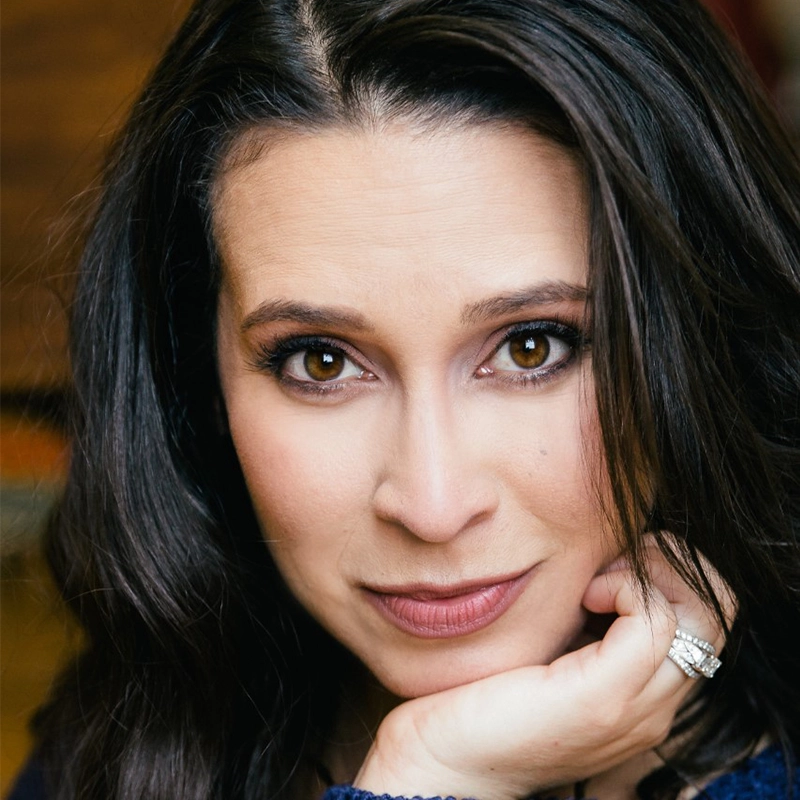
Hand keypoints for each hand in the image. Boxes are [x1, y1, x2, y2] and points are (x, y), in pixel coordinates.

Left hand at [353, 537, 733, 799]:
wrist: (445, 758)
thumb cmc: (486, 696)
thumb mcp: (552, 651)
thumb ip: (588, 622)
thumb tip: (599, 561)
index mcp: (643, 695)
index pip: (707, 619)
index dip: (671, 574)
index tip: (611, 566)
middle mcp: (654, 707)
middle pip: (717, 613)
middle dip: (671, 565)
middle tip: (612, 564)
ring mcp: (635, 708)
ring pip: (702, 616)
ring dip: (651, 573)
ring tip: (597, 579)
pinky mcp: (601, 698)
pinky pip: (655, 622)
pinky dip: (626, 588)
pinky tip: (583, 595)